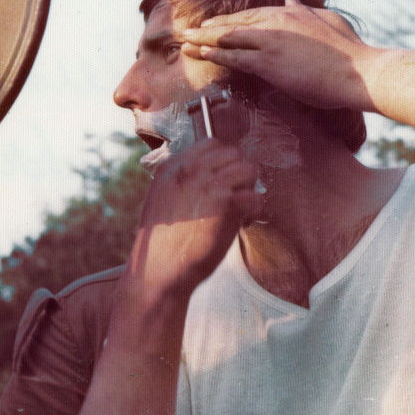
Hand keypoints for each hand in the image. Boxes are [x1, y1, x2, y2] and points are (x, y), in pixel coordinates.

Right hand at [122, 139, 261, 303]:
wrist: (158, 270)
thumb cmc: (161, 242)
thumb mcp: (163, 197)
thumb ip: (185, 180)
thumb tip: (216, 174)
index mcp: (173, 166)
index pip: (212, 143)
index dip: (223, 162)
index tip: (222, 183)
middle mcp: (192, 169)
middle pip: (234, 154)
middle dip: (238, 175)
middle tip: (233, 199)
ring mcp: (210, 184)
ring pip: (249, 170)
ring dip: (248, 190)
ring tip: (238, 212)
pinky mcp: (227, 204)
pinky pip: (256, 198)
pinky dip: (253, 212)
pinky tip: (240, 224)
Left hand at [181, 0, 379, 110]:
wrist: (360, 71)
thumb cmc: (350, 52)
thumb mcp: (328, 20)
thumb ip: (304, 9)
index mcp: (291, 13)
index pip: (252, 15)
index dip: (230, 20)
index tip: (212, 23)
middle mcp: (277, 22)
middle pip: (235, 23)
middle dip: (209, 28)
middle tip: (189, 31)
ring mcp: (271, 41)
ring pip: (228, 38)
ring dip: (204, 40)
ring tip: (185, 42)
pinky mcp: (269, 62)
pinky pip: (233, 58)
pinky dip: (213, 55)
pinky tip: (199, 55)